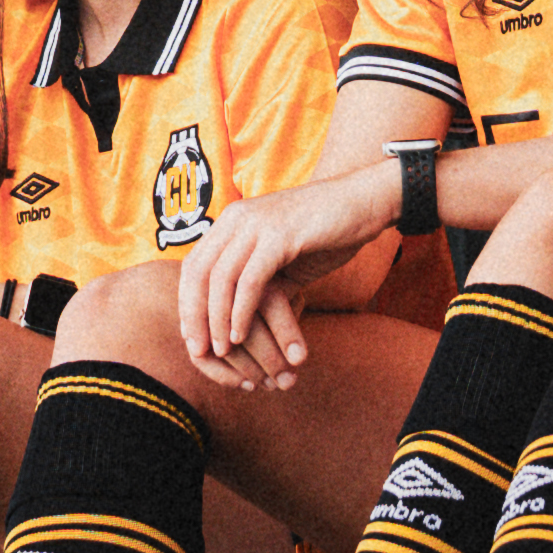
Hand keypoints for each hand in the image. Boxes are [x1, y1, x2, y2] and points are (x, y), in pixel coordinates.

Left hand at [175, 162, 392, 388]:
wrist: (364, 202)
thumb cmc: (325, 233)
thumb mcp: (282, 259)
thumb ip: (259, 282)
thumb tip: (240, 321)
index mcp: (233, 220)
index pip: (194, 265)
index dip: (188, 303)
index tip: (192, 337)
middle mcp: (238, 218)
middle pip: (198, 272)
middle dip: (194, 315)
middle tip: (198, 350)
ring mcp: (257, 223)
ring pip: (220, 278)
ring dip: (216, 319)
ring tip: (221, 350)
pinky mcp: (280, 235)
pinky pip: (250, 279)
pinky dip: (241, 310)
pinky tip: (241, 334)